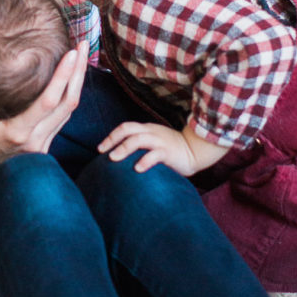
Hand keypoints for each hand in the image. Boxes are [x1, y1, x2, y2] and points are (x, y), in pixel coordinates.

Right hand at [0, 42, 87, 194]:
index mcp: (17, 133)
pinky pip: (61, 120)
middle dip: (78, 74)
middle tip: (84, 45)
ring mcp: (40, 148)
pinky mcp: (40, 147)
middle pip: (68, 105)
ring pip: (69, 113)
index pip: (50, 101)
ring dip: (76, 85)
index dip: (63, 76)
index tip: (72, 53)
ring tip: (80, 58)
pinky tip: (69, 80)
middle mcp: (34, 143)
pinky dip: (68, 98)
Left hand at [98, 119, 228, 176]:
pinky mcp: (169, 152)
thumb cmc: (171, 150)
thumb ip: (141, 147)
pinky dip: (145, 161)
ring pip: (138, 139)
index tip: (100, 149)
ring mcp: (160, 141)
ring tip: (113, 158)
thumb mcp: (154, 144)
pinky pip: (155, 155)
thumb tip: (120, 159)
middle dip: (113, 139)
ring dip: (124, 148)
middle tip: (103, 152)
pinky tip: (137, 169)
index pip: (125, 127)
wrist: (196, 150)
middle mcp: (152, 133)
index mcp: (147, 130)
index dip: (111, 136)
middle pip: (128, 129)